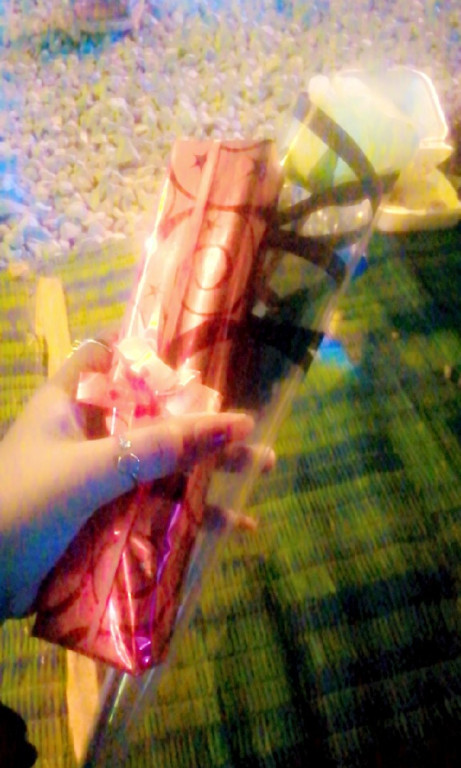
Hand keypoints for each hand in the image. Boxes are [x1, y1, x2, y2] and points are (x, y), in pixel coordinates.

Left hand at [0, 341, 264, 618]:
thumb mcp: (85, 474)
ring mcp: (102, 480)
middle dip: (203, 425)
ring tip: (262, 471)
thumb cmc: (18, 509)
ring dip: (209, 471)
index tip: (200, 359)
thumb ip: (152, 451)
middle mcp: (91, 437)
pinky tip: (235, 528)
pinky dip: (194, 519)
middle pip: (154, 419)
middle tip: (254, 433)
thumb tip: (227, 425)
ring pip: (163, 467)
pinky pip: (158, 511)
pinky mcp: (109, 522)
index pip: (111, 358)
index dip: (151, 354)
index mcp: (71, 406)